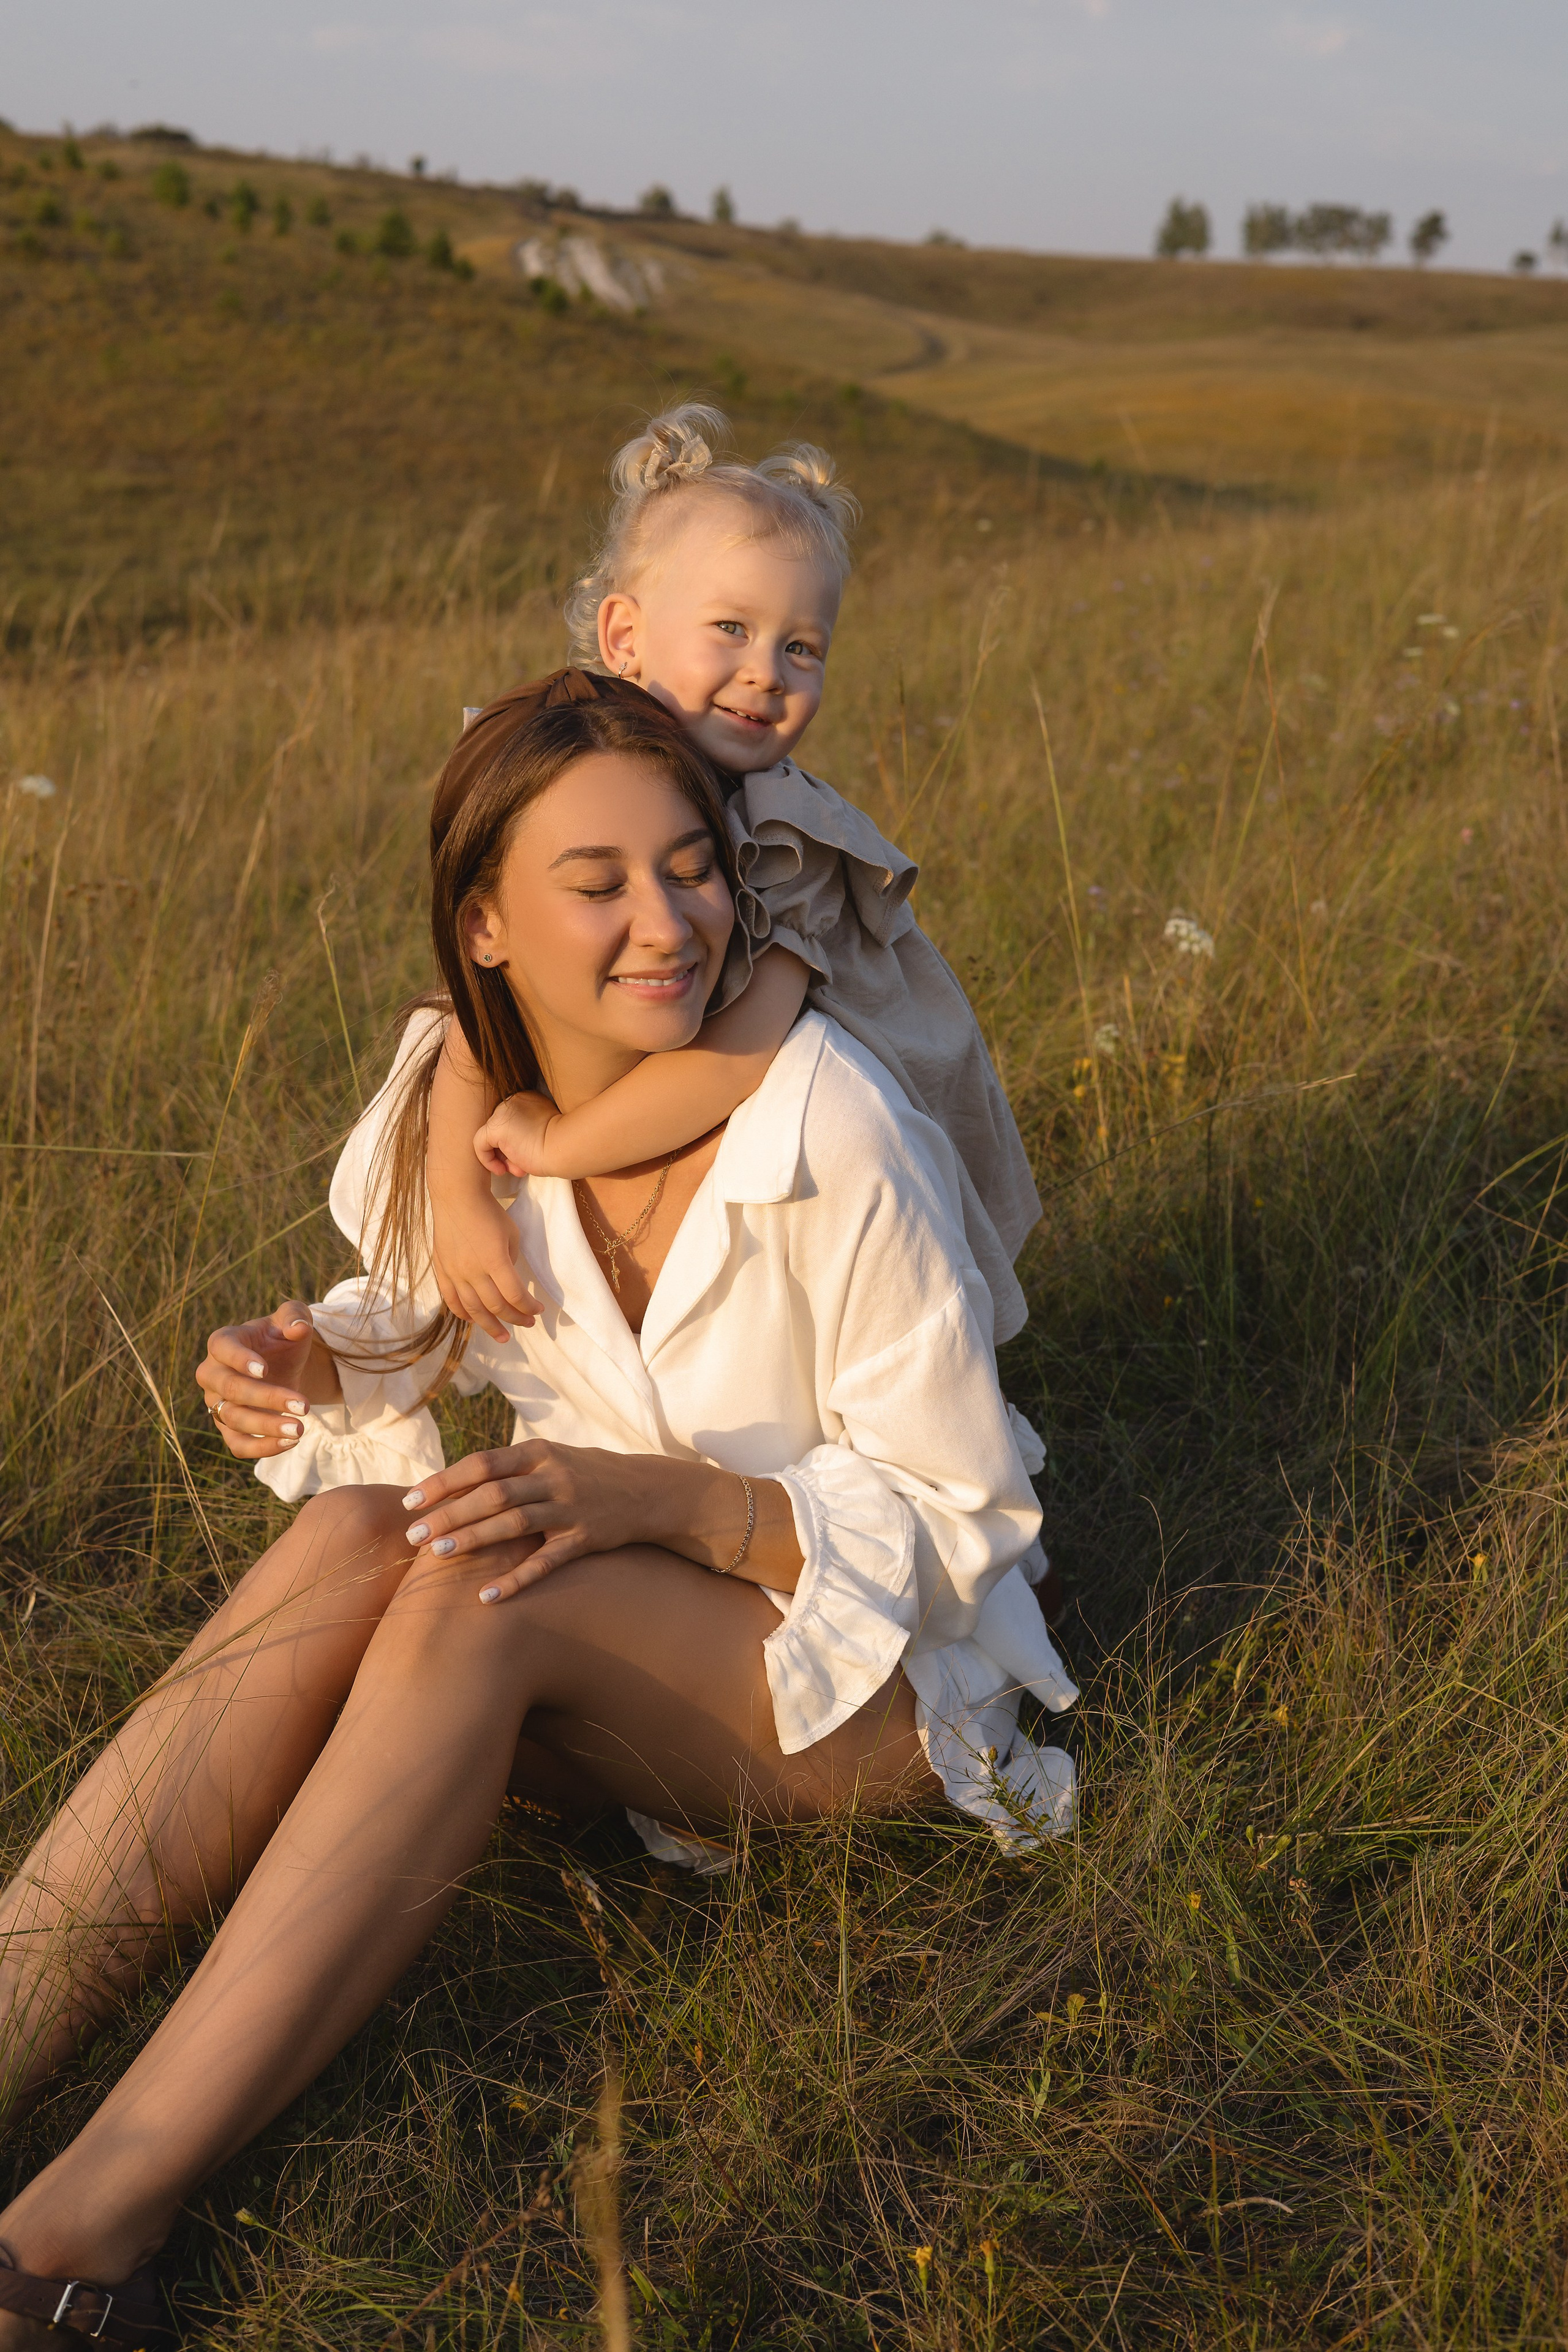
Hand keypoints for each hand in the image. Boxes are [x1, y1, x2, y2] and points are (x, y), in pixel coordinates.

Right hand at [197, 1300, 338, 1459]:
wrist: (283, 1364)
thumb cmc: (282, 1338)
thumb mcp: (293, 1318)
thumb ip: (295, 1315)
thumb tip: (299, 1328)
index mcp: (223, 1341)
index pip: (222, 1348)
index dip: (239, 1359)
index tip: (264, 1369)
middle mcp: (213, 1373)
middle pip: (230, 1389)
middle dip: (267, 1399)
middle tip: (304, 1405)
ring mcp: (217, 1403)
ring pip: (233, 1419)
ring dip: (267, 1428)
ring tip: (300, 1429)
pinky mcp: (228, 1428)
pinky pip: (238, 1445)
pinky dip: (262, 1449)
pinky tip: (291, 1442)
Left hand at [400, 1441, 659, 1600]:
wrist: (648, 1490)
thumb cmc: (586, 1474)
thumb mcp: (550, 1459)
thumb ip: (509, 1468)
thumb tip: (453, 1482)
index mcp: (538, 1452)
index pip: (481, 1463)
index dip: (444, 1482)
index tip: (411, 1501)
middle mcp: (553, 1476)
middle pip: (492, 1494)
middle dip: (449, 1514)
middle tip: (414, 1535)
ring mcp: (570, 1508)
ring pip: (514, 1523)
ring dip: (474, 1539)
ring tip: (438, 1554)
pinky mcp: (585, 1539)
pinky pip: (546, 1562)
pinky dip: (516, 1580)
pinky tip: (488, 1596)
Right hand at [429, 1192, 547, 1343]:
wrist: (457, 1196)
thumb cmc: (489, 1212)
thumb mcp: (511, 1235)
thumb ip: (510, 1262)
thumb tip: (508, 1282)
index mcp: (495, 1261)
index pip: (514, 1295)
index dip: (528, 1307)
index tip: (538, 1311)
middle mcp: (473, 1271)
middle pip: (496, 1306)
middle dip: (515, 1318)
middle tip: (527, 1324)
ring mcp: (455, 1272)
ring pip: (473, 1309)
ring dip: (490, 1326)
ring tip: (503, 1337)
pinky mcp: (442, 1270)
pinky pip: (451, 1299)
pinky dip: (463, 1314)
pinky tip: (473, 1321)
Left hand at [475, 1090, 558, 1177]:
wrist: (567, 1147)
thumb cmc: (561, 1144)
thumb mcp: (545, 1131)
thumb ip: (529, 1131)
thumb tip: (512, 1148)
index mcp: (527, 1099)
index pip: (511, 1122)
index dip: (516, 1142)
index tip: (528, 1155)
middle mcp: (512, 1100)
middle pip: (500, 1130)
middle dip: (508, 1152)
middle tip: (520, 1166)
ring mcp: (503, 1112)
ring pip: (490, 1138)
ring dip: (503, 1158)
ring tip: (518, 1169)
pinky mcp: (496, 1127)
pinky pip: (480, 1145)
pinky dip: (487, 1160)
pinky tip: (501, 1170)